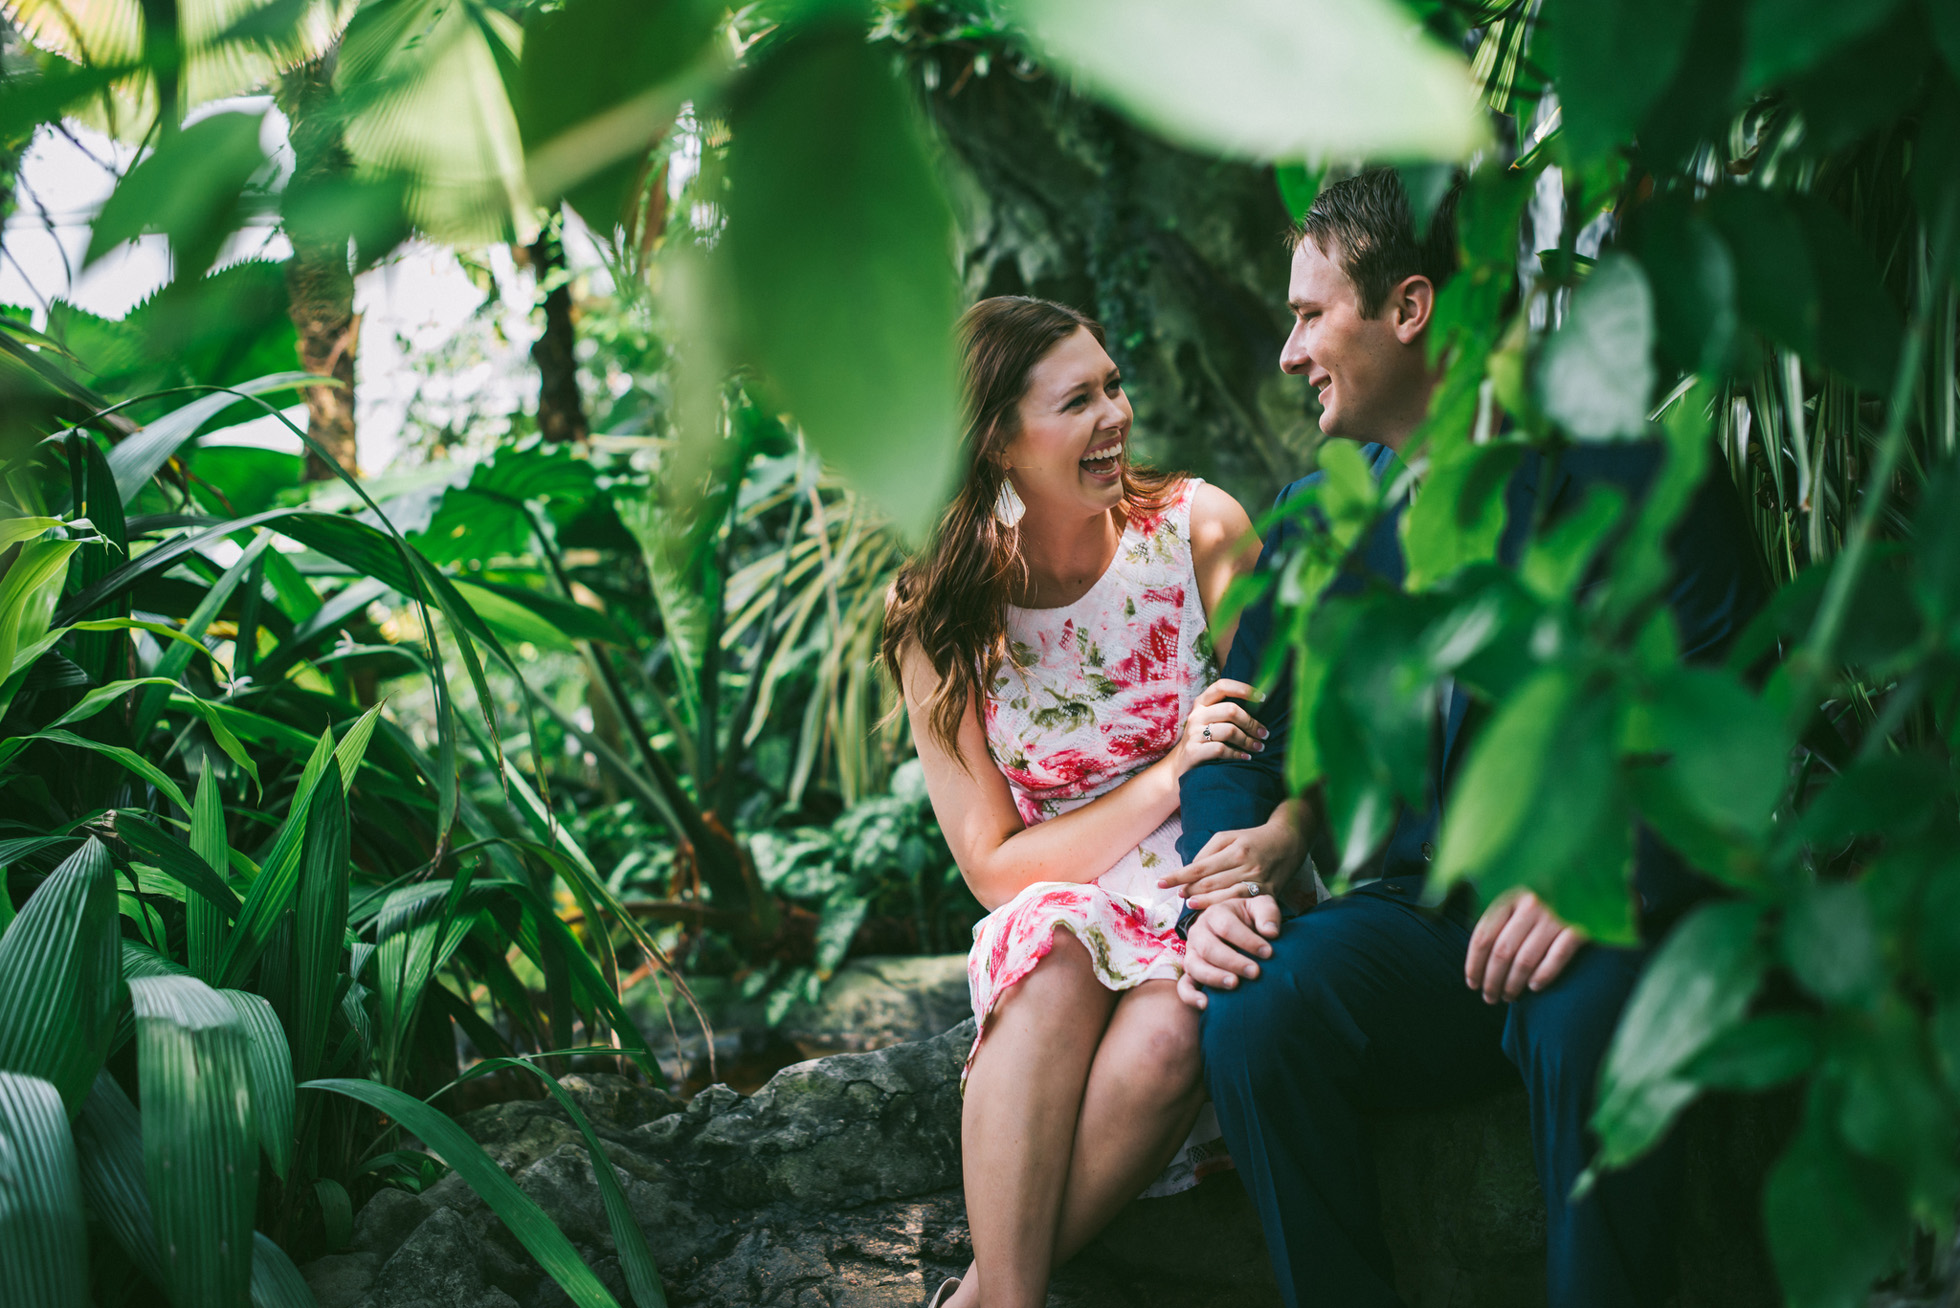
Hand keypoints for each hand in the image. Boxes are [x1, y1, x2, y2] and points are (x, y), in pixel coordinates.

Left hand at [1158, 801, 1310, 908]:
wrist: (1290, 841)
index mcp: (1235, 850)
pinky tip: (1213, 911)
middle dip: (1189, 890)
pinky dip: (1225, 907)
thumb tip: (1190, 871)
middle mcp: (1246, 867)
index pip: (1199, 867)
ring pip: (1225, 896)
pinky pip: (1242, 903)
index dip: (1178, 877)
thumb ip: (1208, 852)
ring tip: (1189, 904)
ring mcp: (1258, 882)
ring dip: (1204, 902)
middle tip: (1177, 894)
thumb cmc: (1253, 838)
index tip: (1161, 883)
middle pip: (1210, 883)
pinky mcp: (1268, 894)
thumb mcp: (1229, 836)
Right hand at [1169, 679, 1266, 776]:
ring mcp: (1193, 733)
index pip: (1222, 686)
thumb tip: (1260, 706)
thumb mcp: (1210, 722)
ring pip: (1229, 731)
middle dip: (1251, 723)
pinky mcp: (1193, 751)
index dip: (1244, 689)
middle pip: (1231, 710)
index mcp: (1201, 703)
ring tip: (1258, 747)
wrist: (1180, 766)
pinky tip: (1246, 757)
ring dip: (1248, 741)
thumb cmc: (1203, 741)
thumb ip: (1227, 712)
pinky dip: (1237, 754)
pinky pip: (1221, 749)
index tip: (1262, 698)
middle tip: (1264, 734)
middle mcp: (1196, 715)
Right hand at [1176, 896, 1282, 1010]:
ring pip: (1194, 966)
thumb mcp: (1261, 907)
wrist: (1240, 929)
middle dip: (1233, 961)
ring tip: (1234, 984)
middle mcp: (1199, 932)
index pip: (1227, 926)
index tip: (1268, 953)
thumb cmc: (1252, 918)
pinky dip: (1191, 996)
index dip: (1247, 940)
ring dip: (1214, 977)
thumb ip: (1267, 914)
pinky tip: (1206, 1004)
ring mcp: (1192, 953)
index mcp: (1215, 913)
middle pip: (1209, 947)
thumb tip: (1270, 932)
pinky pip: (1184, 986)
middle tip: (1255, 972)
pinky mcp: (1191, 973)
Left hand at [1465, 889, 1585, 1003]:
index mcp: (1509, 897)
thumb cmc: (1545, 902)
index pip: (1483, 936)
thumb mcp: (1517, 902)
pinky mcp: (1578, 928)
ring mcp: (1555, 916)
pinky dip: (1543, 975)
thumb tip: (1476, 961)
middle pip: (1502, 952)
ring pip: (1525, 960)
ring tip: (1509, 996)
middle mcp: (1530, 905)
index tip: (1472, 983)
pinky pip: (1557, 958)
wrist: (1590, 889)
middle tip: (1490, 997)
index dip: (1474, 964)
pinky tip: (1534, 987)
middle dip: (1492, 980)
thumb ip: (1498, 922)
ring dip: (1514, 984)